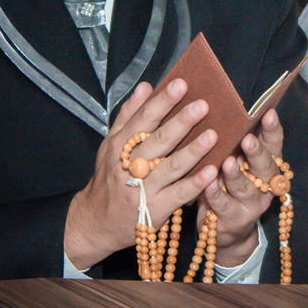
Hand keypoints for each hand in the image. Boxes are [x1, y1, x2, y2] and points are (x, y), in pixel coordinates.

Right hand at [64, 80, 220, 269]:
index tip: (181, 84)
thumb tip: (145, 86)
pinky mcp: (154, 210)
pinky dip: (195, 183)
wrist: (95, 223)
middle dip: (181, 122)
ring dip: (192, 151)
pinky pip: (178, 195)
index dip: (162, 101)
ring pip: (170, 167)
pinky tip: (212, 171)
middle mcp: (129, 166)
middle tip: (202, 105)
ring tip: (212, 135)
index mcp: (119, 146)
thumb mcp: (110, 145)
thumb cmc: (108, 179)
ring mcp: (141, 189)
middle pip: (157, 141)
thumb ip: (129, 115)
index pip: (143, 119)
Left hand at [198, 108, 287, 266]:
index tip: (268, 112)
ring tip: (228, 163)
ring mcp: (251, 204)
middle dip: (257, 152)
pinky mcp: (234, 220)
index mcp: (266, 164)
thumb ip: (232, 141)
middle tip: (247, 140)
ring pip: (246, 188)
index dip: (272, 129)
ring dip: (236, 175)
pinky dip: (216, 194)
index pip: (274, 144)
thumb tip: (220, 105)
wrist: (225, 229)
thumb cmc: (226, 182)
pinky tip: (208, 184)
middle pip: (266, 167)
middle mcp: (264, 184)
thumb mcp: (234, 160)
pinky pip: (224, 205)